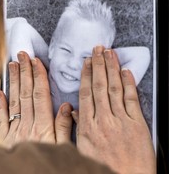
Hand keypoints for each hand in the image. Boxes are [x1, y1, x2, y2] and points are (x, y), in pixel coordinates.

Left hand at [0, 51, 72, 146]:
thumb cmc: (45, 166)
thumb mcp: (62, 150)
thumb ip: (64, 129)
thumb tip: (67, 106)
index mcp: (43, 127)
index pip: (40, 95)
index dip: (38, 76)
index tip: (36, 61)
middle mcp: (27, 124)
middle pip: (26, 93)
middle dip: (24, 72)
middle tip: (22, 54)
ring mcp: (13, 130)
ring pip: (14, 100)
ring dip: (13, 81)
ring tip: (12, 64)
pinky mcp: (2, 136)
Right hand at [76, 46, 155, 173]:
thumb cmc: (103, 168)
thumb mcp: (82, 149)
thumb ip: (76, 127)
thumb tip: (74, 112)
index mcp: (88, 126)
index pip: (86, 93)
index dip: (87, 75)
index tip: (87, 62)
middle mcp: (103, 120)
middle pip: (99, 86)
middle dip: (98, 65)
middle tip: (98, 50)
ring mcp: (121, 120)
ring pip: (114, 88)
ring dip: (111, 69)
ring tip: (109, 54)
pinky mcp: (137, 125)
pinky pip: (132, 100)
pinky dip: (128, 84)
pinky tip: (125, 72)